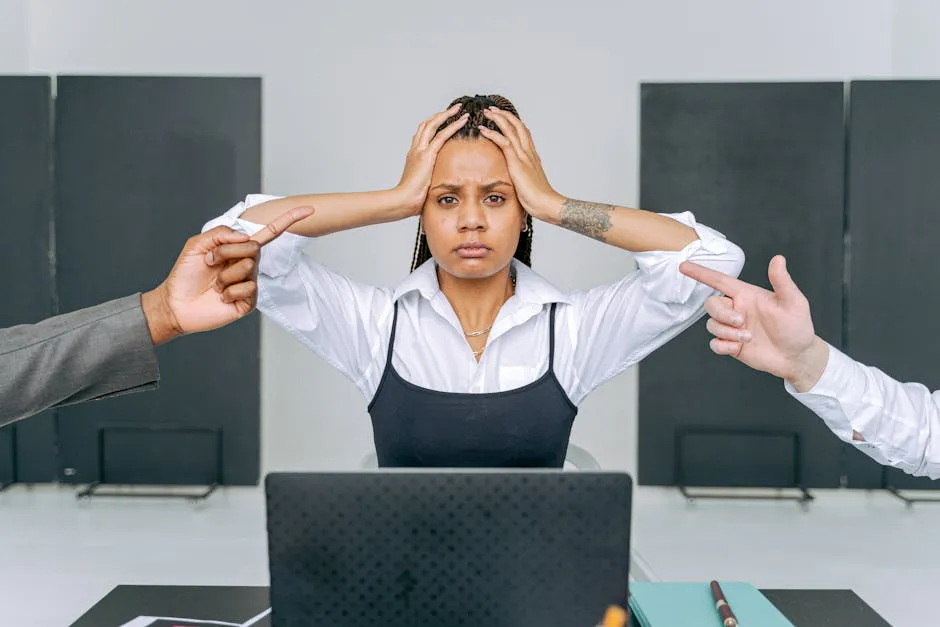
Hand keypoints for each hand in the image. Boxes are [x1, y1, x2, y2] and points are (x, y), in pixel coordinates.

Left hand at [142, 205, 314, 343]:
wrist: (176, 304)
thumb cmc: (185, 274)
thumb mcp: (197, 245)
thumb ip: (221, 234)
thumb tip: (247, 237)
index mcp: (238, 249)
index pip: (268, 233)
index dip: (287, 220)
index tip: (308, 209)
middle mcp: (248, 264)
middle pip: (253, 249)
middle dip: (227, 253)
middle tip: (210, 263)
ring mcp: (250, 283)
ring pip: (248, 268)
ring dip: (225, 275)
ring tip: (214, 284)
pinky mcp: (249, 301)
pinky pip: (248, 288)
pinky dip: (229, 291)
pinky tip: (220, 297)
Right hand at [395, 104, 469, 215]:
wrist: (402, 201)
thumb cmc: (411, 198)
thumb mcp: (421, 184)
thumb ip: (428, 179)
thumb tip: (437, 185)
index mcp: (414, 155)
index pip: (423, 133)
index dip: (434, 124)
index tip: (444, 119)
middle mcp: (415, 149)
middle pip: (427, 124)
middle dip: (441, 115)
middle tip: (454, 109)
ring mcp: (420, 151)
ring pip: (433, 125)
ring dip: (447, 115)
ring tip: (460, 109)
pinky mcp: (427, 155)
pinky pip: (442, 135)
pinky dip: (453, 125)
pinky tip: (463, 120)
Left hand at [478, 107, 563, 219]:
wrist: (546, 204)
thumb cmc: (539, 199)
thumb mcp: (529, 184)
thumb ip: (524, 178)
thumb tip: (518, 181)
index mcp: (532, 156)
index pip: (524, 133)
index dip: (514, 123)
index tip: (504, 117)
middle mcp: (529, 152)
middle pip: (518, 125)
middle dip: (505, 115)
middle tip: (492, 109)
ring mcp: (523, 156)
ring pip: (511, 129)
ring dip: (498, 118)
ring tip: (487, 112)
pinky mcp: (517, 162)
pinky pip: (504, 142)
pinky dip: (492, 134)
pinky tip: (483, 129)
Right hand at [679, 255, 829, 390]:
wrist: (796, 357)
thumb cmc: (798, 327)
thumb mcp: (794, 302)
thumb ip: (782, 281)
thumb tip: (778, 259)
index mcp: (747, 295)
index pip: (719, 281)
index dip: (701, 273)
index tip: (684, 266)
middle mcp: (737, 310)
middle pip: (712, 304)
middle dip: (722, 314)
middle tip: (741, 322)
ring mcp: (733, 328)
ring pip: (712, 325)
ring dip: (727, 332)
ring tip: (748, 338)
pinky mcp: (732, 345)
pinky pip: (714, 343)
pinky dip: (723, 346)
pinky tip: (738, 347)